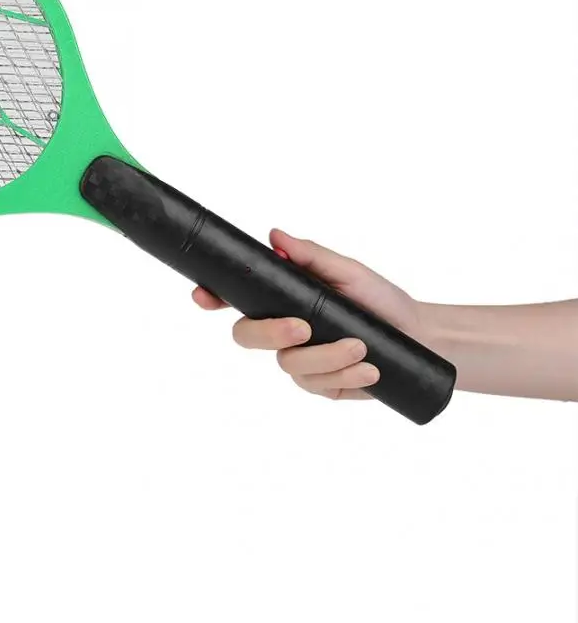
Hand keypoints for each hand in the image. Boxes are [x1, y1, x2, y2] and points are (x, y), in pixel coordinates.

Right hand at [192, 229, 424, 400]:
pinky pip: (316, 386)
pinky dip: (344, 375)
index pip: (236, 298)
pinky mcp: (319, 386)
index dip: (212, 297)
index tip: (205, 295)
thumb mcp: (349, 272)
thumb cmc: (381, 301)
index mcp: (282, 299)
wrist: (419, 340)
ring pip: (289, 365)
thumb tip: (275, 236)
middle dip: (271, 333)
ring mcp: (298, 361)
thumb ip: (311, 257)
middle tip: (303, 328)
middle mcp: (282, 330)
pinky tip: (369, 370)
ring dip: (327, 357)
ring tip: (362, 348)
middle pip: (246, 336)